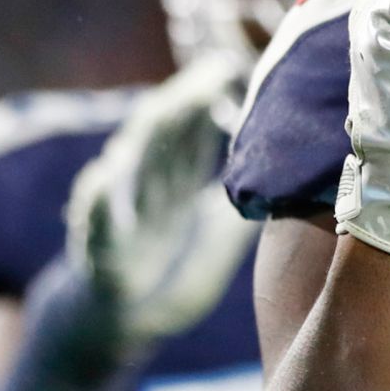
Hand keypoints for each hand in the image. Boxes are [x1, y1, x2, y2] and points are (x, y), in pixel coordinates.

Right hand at [65, 51, 258, 346]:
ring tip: (178, 101)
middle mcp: (144, 186)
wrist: (122, 324)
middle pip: (165, 132)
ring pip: (131, 161)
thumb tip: (293, 177)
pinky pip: (96, 220)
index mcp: (175, 181)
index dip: (211, 97)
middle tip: (217, 67)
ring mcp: (118, 212)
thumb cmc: (174, 273)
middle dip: (189, 97)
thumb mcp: (220, 238)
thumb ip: (246, 205)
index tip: (237, 66)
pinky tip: (108, 178)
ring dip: (154, 131)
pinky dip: (102, 200)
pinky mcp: (97, 247)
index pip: (193, 129)